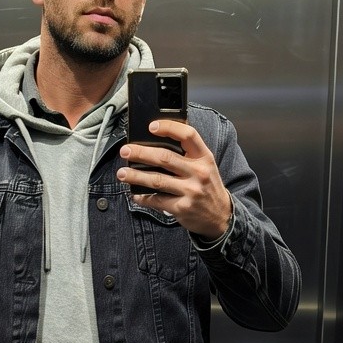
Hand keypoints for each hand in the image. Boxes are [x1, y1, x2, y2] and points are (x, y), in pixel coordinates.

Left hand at [117, 119, 232, 239]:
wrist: (220, 216)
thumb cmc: (208, 187)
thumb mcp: (206, 166)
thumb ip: (188, 154)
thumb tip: (157, 142)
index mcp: (204, 157)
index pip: (188, 135)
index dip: (169, 128)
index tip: (152, 127)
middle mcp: (199, 172)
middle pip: (165, 158)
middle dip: (141, 153)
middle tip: (126, 151)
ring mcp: (191, 191)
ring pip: (157, 180)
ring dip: (135, 176)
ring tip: (122, 173)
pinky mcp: (182, 208)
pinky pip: (157, 200)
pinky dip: (143, 197)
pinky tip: (135, 194)